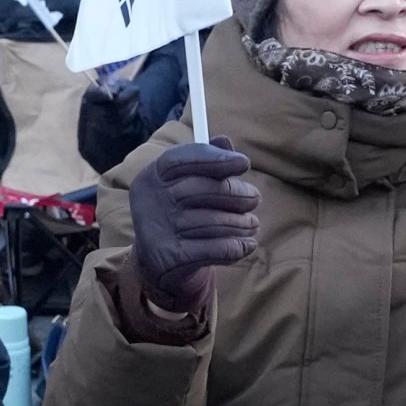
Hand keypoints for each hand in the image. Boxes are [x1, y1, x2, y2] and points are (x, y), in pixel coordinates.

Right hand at [126, 140, 259, 315]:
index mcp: (153, 176)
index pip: (181, 158)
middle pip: (200, 189)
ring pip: (212, 222)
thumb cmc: (182, 214)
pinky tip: (247, 244)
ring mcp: (158, 231)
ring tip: (252, 224)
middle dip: (235, 193)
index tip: (244, 163)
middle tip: (254, 198)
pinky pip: (215, 249)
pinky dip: (237, 247)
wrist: (161, 264)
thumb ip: (206, 160)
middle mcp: (151, 201)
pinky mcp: (171, 258)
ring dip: (241, 223)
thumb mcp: (188, 183)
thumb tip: (223, 141)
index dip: (214, 158)